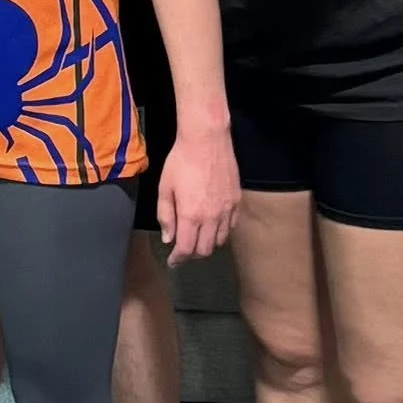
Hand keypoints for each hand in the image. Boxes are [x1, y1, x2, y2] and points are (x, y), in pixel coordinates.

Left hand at [157, 123, 240, 265]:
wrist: (207, 141)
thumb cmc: (180, 161)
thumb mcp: (165, 187)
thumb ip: (165, 215)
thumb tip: (169, 239)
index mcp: (191, 215)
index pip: (186, 248)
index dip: (178, 259)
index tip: (173, 262)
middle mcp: (212, 218)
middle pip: (205, 250)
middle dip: (192, 255)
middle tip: (183, 251)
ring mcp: (227, 211)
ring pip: (220, 241)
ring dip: (207, 245)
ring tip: (197, 240)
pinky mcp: (237, 202)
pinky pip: (231, 227)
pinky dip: (221, 233)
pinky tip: (212, 227)